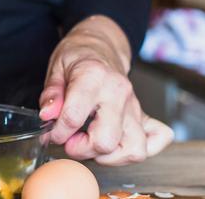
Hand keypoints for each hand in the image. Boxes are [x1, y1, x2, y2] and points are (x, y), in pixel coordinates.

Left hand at [38, 16, 173, 165]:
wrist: (101, 46)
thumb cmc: (78, 57)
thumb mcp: (56, 68)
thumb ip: (51, 95)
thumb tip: (48, 116)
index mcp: (93, 77)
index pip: (74, 117)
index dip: (58, 132)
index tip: (52, 132)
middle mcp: (118, 92)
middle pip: (106, 141)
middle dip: (82, 149)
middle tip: (70, 140)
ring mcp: (134, 105)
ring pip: (133, 149)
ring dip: (109, 157)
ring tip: (92, 145)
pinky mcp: (144, 115)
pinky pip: (156, 140)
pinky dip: (138, 150)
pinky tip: (118, 147)